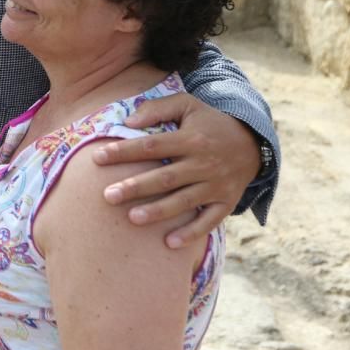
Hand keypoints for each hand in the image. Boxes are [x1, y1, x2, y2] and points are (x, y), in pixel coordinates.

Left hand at [91, 92, 258, 248]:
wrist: (252, 142)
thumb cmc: (208, 123)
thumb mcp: (187, 105)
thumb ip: (157, 109)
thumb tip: (128, 121)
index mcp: (190, 139)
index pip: (152, 145)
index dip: (124, 152)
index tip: (96, 158)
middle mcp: (204, 163)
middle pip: (165, 177)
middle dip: (136, 187)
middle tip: (107, 196)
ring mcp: (216, 185)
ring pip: (184, 201)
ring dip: (159, 211)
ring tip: (132, 218)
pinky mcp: (226, 202)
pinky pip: (210, 221)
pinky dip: (192, 233)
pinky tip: (169, 244)